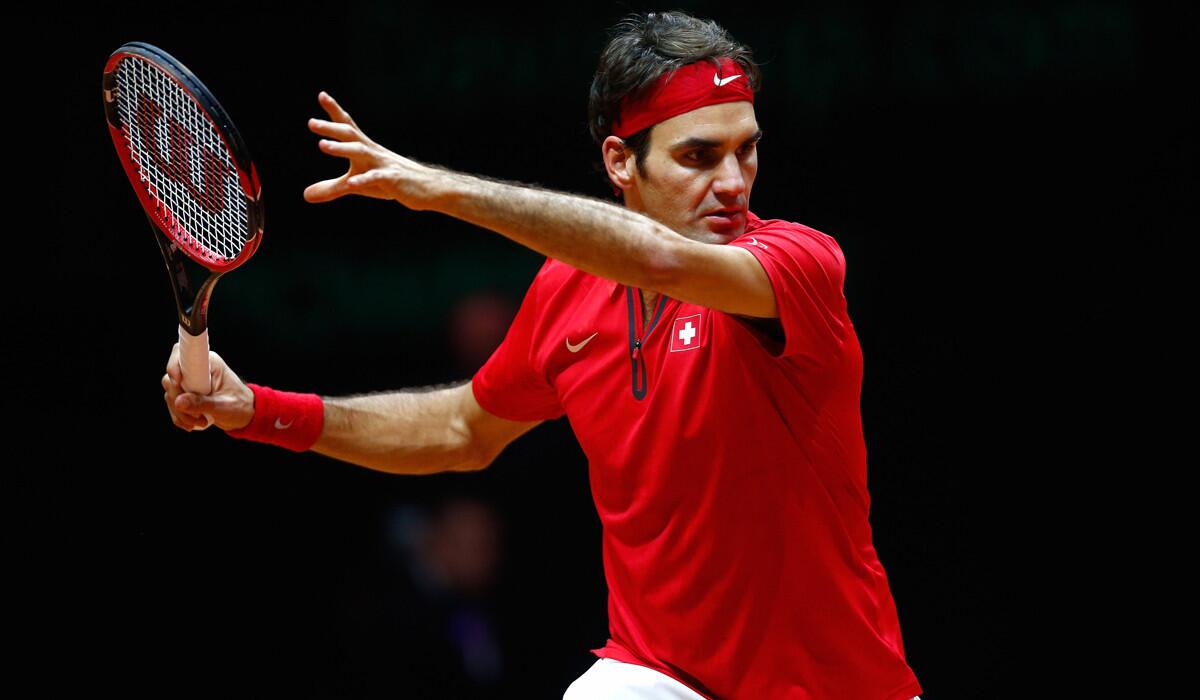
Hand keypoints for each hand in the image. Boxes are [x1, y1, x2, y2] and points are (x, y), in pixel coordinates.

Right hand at [162, 344, 253, 431]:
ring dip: (181, 412)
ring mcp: (188, 381)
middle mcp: (196, 369)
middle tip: (197, 417)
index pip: (183, 352)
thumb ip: (202, 404)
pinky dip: (179, 417)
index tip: (177, 381)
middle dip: (179, 401)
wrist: (244, 414)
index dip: (174, 365)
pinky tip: (192, 424)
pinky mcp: (185, 393)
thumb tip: (179, 402)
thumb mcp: (223, 406)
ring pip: (170, 394)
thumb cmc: (240, 405)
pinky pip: (173, 403)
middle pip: (171, 379)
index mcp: (209, 363)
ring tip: (201, 422)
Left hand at [303, 91, 438, 208]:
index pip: (348, 126)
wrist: (429, 188)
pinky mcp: (393, 180)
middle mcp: (373, 152)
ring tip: (322, 145)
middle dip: (331, 128)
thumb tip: (305, 195)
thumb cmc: (392, 182)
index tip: (322, 94)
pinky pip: (376, 178)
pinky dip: (364, 180)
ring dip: (341, 148)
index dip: (334, 111)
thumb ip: (332, 188)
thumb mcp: (359, 186)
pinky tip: (351, 183)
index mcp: (366, 149)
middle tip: (311, 123)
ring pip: (361, 152)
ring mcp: (384, 164)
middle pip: (350, 134)